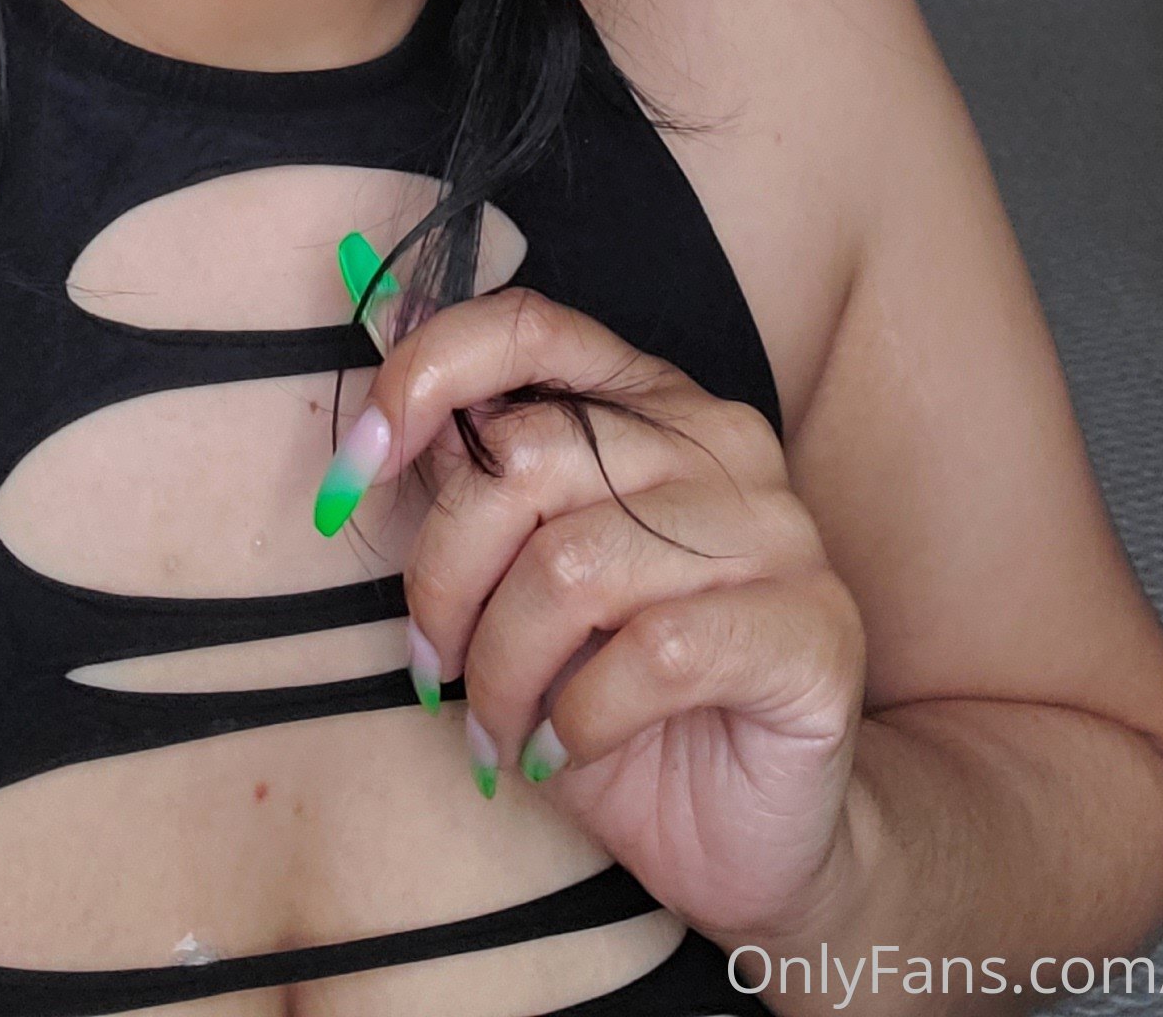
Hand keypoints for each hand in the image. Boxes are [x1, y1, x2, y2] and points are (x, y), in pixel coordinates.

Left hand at [312, 283, 866, 945]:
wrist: (746, 834)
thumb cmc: (618, 703)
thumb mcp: (518, 588)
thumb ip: (470, 491)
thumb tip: (375, 409)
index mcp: (648, 403)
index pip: (527, 326)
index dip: (421, 379)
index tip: (350, 477)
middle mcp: (719, 441)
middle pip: (525, 457)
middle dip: (444, 579)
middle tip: (433, 668)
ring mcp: (776, 529)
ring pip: (574, 565)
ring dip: (502, 671)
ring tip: (498, 732)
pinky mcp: (812, 627)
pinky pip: (654, 652)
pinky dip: (578, 718)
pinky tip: (564, 752)